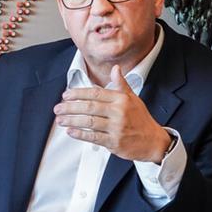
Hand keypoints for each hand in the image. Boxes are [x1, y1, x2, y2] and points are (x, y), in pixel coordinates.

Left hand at [53, 65, 171, 162]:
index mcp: (121, 99)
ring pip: (89, 122)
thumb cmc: (141, 119)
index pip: (95, 93)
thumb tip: (115, 69)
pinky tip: (70, 131)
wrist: (154, 141)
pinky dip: (80, 134)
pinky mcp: (115, 142)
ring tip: (60, 120)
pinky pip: (94, 137)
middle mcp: (119, 112)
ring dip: (72, 120)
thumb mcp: (133, 99)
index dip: (78, 93)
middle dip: (70, 107)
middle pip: (89, 107)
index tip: (66, 95)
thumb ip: (121, 84)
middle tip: (58, 108)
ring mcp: (117, 128)